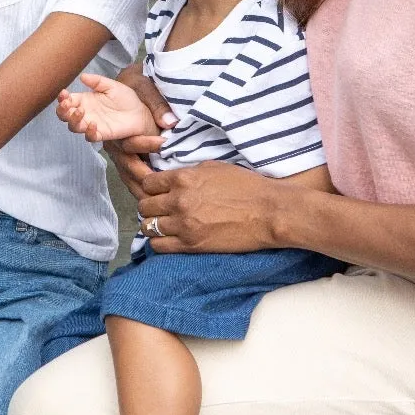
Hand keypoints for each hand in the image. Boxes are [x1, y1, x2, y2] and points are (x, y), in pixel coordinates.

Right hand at [56, 74, 158, 143]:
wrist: (140, 112)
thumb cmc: (125, 98)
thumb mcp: (111, 85)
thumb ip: (97, 81)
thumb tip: (82, 76)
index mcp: (84, 100)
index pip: (67, 101)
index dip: (62, 98)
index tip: (64, 93)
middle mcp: (85, 113)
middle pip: (65, 116)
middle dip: (62, 111)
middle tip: (67, 104)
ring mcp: (92, 124)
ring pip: (74, 127)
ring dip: (73, 120)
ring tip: (80, 112)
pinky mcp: (101, 134)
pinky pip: (90, 137)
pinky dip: (88, 132)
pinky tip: (93, 124)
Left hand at [126, 161, 289, 254]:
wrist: (269, 212)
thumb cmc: (247, 187)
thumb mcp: (213, 168)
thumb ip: (188, 173)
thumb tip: (171, 178)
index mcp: (183, 179)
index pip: (147, 183)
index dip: (152, 188)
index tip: (158, 192)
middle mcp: (179, 201)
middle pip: (144, 206)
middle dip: (151, 207)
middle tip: (160, 210)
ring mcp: (183, 224)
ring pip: (148, 227)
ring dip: (154, 226)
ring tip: (165, 225)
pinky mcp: (191, 244)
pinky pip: (159, 246)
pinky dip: (160, 242)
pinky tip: (169, 239)